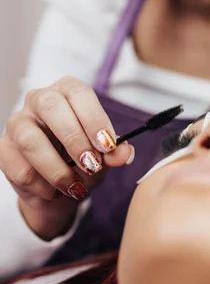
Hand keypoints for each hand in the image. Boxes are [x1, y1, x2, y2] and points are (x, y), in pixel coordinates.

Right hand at [0, 77, 133, 240]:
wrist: (59, 187)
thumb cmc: (83, 159)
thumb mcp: (105, 155)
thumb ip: (116, 152)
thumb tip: (123, 154)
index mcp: (68, 91)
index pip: (79, 93)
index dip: (94, 118)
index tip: (107, 145)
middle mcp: (39, 99)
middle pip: (51, 106)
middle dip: (74, 139)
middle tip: (92, 165)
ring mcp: (17, 123)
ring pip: (30, 140)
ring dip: (57, 169)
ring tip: (76, 187)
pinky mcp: (3, 149)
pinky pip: (20, 168)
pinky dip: (42, 186)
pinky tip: (56, 192)